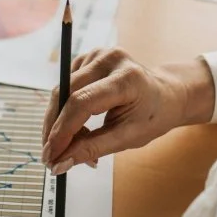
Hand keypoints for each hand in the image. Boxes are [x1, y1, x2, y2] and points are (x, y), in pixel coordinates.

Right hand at [41, 48, 214, 174]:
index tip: (51, 156)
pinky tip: (78, 126)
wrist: (166, 94)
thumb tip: (60, 162)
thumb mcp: (128, 138)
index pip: (82, 103)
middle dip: (54, 129)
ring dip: (59, 122)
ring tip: (71, 145)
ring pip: (61, 91)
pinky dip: (65, 110)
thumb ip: (92, 148)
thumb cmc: (152, 116)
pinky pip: (66, 87)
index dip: (62, 131)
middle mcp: (110, 59)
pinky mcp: (88, 57)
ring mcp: (98, 54)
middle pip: (65, 94)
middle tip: (50, 157)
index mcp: (126, 78)